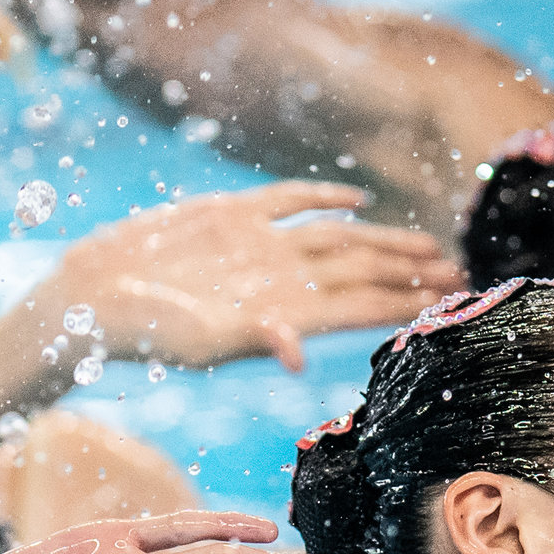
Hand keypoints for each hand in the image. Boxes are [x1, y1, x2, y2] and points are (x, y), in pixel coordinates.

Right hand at [54, 184, 463, 373]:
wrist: (93, 295)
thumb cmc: (146, 333)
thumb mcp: (202, 342)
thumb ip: (255, 339)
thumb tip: (298, 355)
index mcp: (285, 310)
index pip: (360, 305)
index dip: (404, 301)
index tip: (449, 301)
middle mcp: (281, 278)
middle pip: (361, 271)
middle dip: (409, 272)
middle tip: (460, 272)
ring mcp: (259, 245)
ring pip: (339, 239)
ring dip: (383, 240)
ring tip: (430, 245)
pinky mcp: (230, 215)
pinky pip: (289, 201)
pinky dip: (322, 198)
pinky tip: (356, 200)